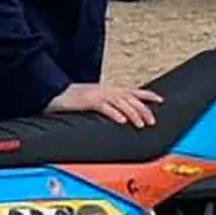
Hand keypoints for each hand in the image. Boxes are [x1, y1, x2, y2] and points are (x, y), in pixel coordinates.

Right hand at [45, 82, 162, 126]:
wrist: (54, 93)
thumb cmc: (74, 100)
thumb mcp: (95, 101)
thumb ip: (108, 106)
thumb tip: (122, 116)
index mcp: (109, 90)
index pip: (133, 91)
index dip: (147, 95)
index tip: (160, 100)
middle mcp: (106, 90)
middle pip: (130, 98)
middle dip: (143, 109)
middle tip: (152, 121)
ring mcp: (97, 94)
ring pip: (120, 102)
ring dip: (132, 113)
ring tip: (140, 124)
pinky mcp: (88, 100)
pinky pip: (104, 107)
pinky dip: (114, 114)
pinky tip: (121, 121)